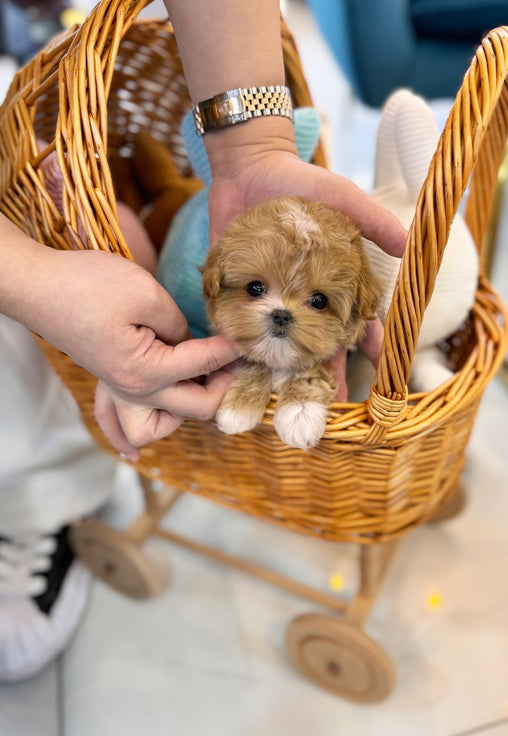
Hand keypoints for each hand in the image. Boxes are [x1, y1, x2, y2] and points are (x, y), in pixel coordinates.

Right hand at [10, 245, 238, 459]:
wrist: (36, 286)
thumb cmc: (87, 285)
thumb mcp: (145, 294)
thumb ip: (177, 324)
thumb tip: (190, 340)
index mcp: (147, 372)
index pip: (204, 364)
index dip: (228, 347)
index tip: (243, 335)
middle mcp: (133, 391)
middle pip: (195, 408)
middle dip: (222, 385)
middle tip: (232, 359)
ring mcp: (116, 390)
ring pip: (155, 430)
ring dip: (182, 415)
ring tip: (197, 387)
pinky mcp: (104, 381)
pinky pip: (114, 424)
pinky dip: (127, 438)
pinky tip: (133, 450)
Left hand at [204, 118, 404, 396]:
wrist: (250, 168)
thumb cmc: (303, 183)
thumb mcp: (343, 198)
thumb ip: (373, 221)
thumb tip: (410, 247)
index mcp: (331, 287)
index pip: (356, 326)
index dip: (369, 350)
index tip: (379, 376)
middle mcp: (300, 301)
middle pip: (313, 349)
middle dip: (317, 382)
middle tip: (318, 418)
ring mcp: (268, 301)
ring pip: (276, 348)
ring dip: (275, 378)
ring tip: (273, 413)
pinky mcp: (236, 294)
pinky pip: (236, 328)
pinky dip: (235, 353)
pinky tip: (234, 381)